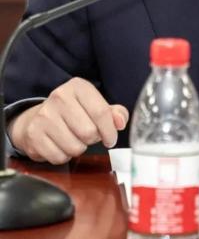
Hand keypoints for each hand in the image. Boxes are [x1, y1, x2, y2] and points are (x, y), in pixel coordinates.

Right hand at [8, 77, 128, 163]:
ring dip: (79, 149)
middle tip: (89, 136)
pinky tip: (61, 145)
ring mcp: (44, 116)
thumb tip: (120, 122)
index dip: (110, 131)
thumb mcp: (95, 105)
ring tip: (74, 139)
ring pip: (74, 147)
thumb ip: (114, 113)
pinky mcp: (34, 134)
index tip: (111, 139)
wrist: (36, 117)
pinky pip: (58, 157)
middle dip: (93, 139)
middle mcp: (59, 97)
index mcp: (78, 86)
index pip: (101, 112)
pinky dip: (64, 156)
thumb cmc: (73, 111)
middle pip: (88, 132)